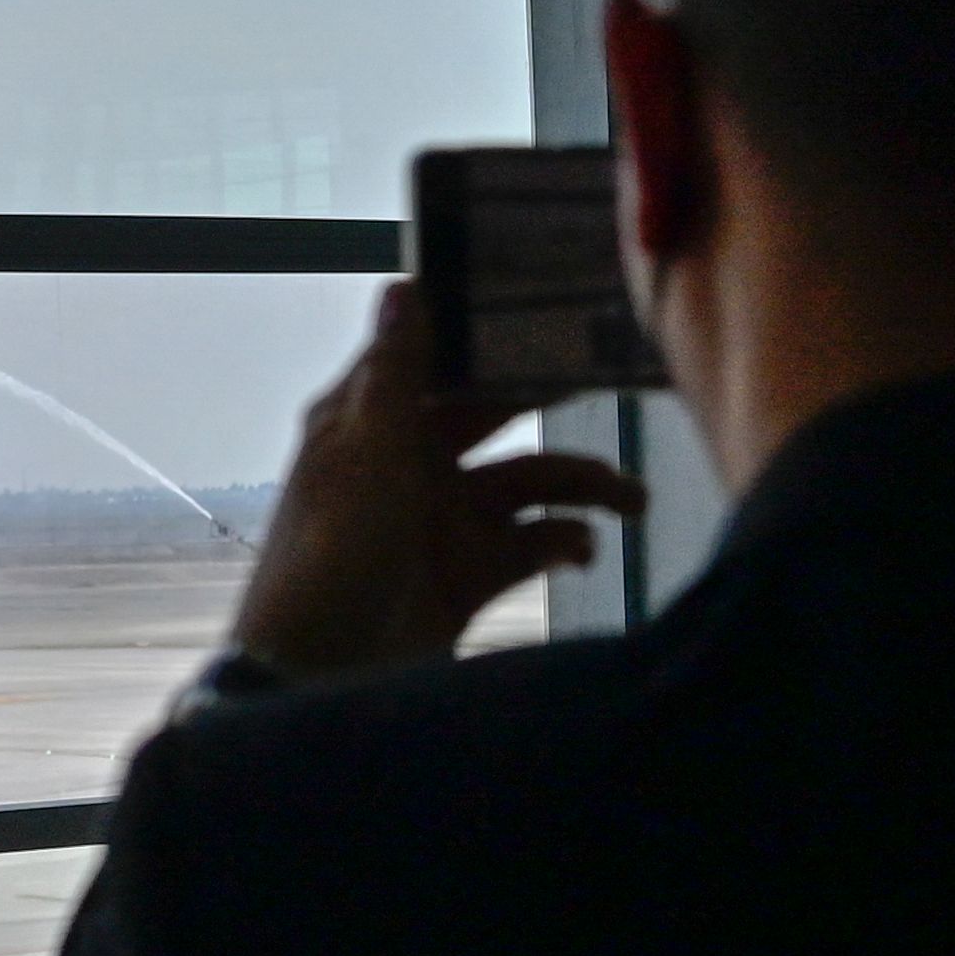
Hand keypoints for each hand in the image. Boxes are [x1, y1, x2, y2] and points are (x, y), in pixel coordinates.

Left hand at [228, 281, 649, 682]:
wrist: (320, 675)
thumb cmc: (334, 549)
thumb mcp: (369, 450)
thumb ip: (396, 370)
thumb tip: (405, 280)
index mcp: (373, 419)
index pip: (438, 360)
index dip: (490, 337)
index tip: (551, 308)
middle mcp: (410, 461)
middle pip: (496, 417)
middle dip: (552, 406)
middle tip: (612, 383)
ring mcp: (442, 522)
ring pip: (527, 483)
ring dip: (581, 484)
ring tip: (635, 499)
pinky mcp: (468, 578)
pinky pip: (530, 544)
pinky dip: (563, 542)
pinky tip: (584, 549)